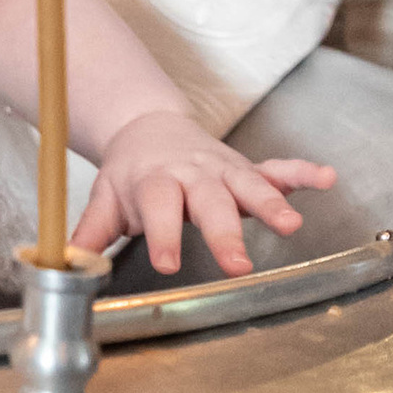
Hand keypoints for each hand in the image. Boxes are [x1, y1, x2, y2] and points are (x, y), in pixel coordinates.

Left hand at [77, 109, 335, 280]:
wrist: (149, 127)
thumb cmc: (131, 173)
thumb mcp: (105, 199)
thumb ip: (89, 234)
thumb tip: (66, 264)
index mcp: (155, 182)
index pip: (158, 206)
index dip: (161, 234)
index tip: (167, 263)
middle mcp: (193, 174)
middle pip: (210, 201)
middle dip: (225, 232)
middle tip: (238, 263)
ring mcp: (224, 169)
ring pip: (249, 185)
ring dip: (272, 203)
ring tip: (291, 225)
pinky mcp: (247, 169)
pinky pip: (278, 169)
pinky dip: (302, 174)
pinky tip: (326, 179)